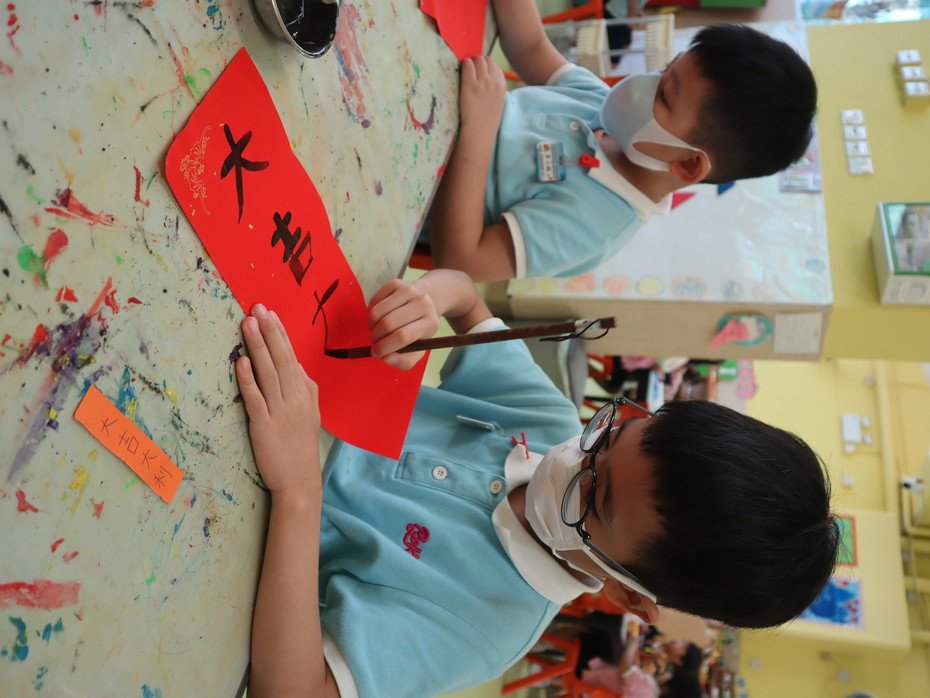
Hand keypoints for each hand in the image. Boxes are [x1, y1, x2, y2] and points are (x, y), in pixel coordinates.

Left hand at [236, 304, 320, 496]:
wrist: (298, 480)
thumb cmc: (301, 447)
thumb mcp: (311, 413)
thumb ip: (304, 388)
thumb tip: (293, 364)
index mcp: (305, 392)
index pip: (291, 356)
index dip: (280, 334)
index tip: (270, 313)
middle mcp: (294, 397)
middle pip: (280, 358)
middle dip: (268, 331)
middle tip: (257, 308)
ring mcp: (279, 410)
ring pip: (267, 372)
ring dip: (257, 346)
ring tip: (247, 324)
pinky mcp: (263, 425)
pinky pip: (255, 397)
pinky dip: (248, 379)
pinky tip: (241, 361)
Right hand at [367, 278, 439, 369]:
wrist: (424, 303)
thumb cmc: (417, 331)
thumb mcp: (417, 349)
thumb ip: (403, 361)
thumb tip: (385, 359)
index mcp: (430, 323)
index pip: (403, 336)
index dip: (385, 346)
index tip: (376, 353)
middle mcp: (422, 304)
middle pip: (389, 323)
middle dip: (376, 337)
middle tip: (374, 342)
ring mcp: (409, 290)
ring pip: (378, 312)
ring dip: (371, 326)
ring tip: (376, 330)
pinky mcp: (397, 283)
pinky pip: (374, 301)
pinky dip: (371, 313)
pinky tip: (378, 318)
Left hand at [459, 55, 505, 136]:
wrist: (480, 130)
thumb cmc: (488, 121)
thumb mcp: (499, 103)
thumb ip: (496, 90)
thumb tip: (490, 80)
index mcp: (502, 86)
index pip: (496, 67)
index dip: (487, 68)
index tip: (480, 73)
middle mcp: (493, 81)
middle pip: (487, 60)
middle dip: (479, 62)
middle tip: (471, 70)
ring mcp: (482, 81)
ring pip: (478, 59)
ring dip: (471, 61)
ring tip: (466, 70)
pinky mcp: (470, 83)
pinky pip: (467, 64)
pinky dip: (464, 64)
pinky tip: (461, 71)